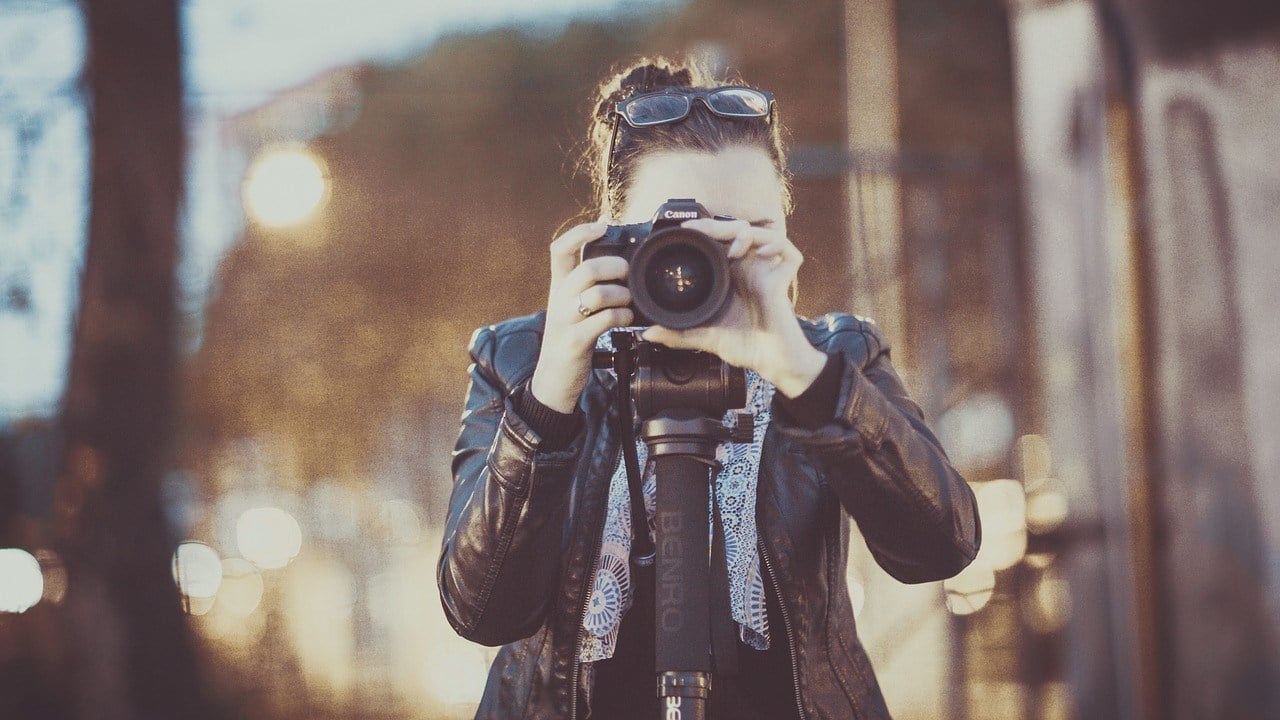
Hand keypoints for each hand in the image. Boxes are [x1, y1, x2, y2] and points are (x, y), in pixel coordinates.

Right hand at [529, 222, 634, 412]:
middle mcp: (558, 299)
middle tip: (628, 274)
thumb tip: (618, 258)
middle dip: (614, 267)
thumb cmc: (571, 337)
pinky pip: (602, 321)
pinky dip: (621, 318)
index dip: (580, 232)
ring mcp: (565, 321)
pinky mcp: (574, 342)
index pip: (560, 249)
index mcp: (558, 286)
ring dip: (621, 296)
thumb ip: (588, 284)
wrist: (553, 379)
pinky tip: (626, 320)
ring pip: (596, 295)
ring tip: (628, 302)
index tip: (603, 227)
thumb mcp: (572, 306)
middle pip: (586, 269)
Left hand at [640, 217, 826, 398]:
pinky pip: (789, 253)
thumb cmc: (745, 346)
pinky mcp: (783, 281)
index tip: (685, 229)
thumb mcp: (704, 337)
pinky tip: (762, 254)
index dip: (706, 230)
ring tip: (733, 250)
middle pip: (738, 232)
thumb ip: (678, 334)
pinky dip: (777, 245)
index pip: (719, 242)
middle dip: (719, 226)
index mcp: (731, 276)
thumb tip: (648, 334)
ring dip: (746, 234)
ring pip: (763, 235)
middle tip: (699, 229)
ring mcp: (767, 273)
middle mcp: (749, 270)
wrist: (770, 362)